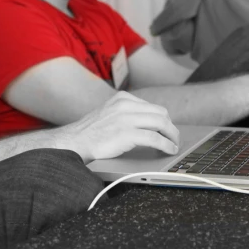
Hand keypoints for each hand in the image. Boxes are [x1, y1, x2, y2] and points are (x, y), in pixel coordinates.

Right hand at [56, 92, 179, 162]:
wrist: (73, 142)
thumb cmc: (90, 133)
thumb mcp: (108, 114)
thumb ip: (126, 114)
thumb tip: (147, 124)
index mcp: (122, 99)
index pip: (152, 107)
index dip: (164, 120)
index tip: (168, 130)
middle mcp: (125, 105)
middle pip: (160, 113)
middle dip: (171, 127)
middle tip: (174, 139)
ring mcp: (126, 119)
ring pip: (161, 124)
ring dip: (172, 136)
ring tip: (174, 145)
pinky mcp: (126, 134)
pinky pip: (155, 138)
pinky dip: (166, 145)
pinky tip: (169, 150)